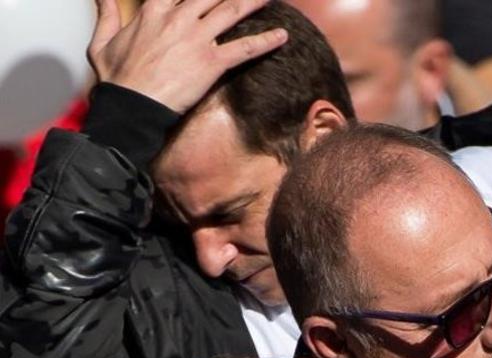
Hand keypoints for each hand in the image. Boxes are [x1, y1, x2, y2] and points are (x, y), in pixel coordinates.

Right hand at [87, 0, 287, 113]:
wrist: (130, 107)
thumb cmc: (117, 79)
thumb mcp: (102, 42)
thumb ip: (106, 14)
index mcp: (153, 12)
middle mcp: (178, 20)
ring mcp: (197, 39)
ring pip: (232, 11)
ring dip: (254, 1)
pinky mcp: (211, 62)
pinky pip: (245, 48)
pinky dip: (266, 41)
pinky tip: (283, 36)